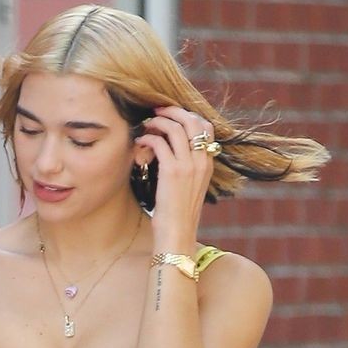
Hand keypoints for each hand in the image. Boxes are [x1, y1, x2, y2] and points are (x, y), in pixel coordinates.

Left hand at [138, 103, 216, 252]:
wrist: (177, 235)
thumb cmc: (178, 215)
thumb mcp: (190, 188)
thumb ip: (187, 169)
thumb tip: (171, 153)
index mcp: (208, 163)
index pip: (206, 127)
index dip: (188, 116)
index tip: (171, 115)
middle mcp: (201, 161)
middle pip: (192, 121)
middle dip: (172, 112)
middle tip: (156, 111)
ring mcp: (188, 165)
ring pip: (175, 128)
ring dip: (158, 122)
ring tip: (146, 125)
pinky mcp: (172, 172)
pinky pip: (160, 144)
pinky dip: (148, 138)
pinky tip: (140, 142)